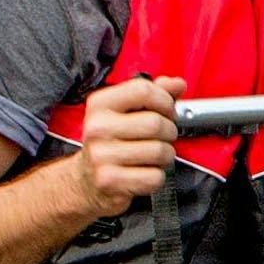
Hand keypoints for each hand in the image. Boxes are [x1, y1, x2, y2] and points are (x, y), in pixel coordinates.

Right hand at [72, 74, 181, 224]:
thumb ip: (153, 95)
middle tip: (161, 137)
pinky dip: (157, 177)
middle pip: (156, 123)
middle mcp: (97, 128)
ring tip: (152, 156)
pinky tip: (143, 172)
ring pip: (160, 151)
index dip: (165, 100)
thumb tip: (177, 84)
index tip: (166, 110)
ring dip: (166, 155)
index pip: (143, 90)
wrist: (86, 180)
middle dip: (169, 131)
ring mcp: (101, 156)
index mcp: (100, 104)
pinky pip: (155, 176)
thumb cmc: (112, 142)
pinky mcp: (110, 180)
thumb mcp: (127, 112)